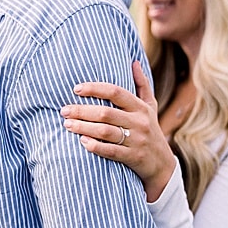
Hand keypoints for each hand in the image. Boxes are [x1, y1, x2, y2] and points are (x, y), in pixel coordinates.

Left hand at [61, 60, 175, 201]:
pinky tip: (82, 142)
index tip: (76, 89)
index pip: (116, 92)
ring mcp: (137, 140)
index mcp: (141, 107)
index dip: (95, 89)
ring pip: (106, 131)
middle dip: (82, 111)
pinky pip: (111, 151)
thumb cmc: (151, 130)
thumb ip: (142, 84)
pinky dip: (96, 146)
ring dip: (84, 127)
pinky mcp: (133, 157)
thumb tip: (134, 62)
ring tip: (68, 125)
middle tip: (65, 111)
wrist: (162, 164)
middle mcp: (139, 122)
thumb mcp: (150, 107)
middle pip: (106, 112)